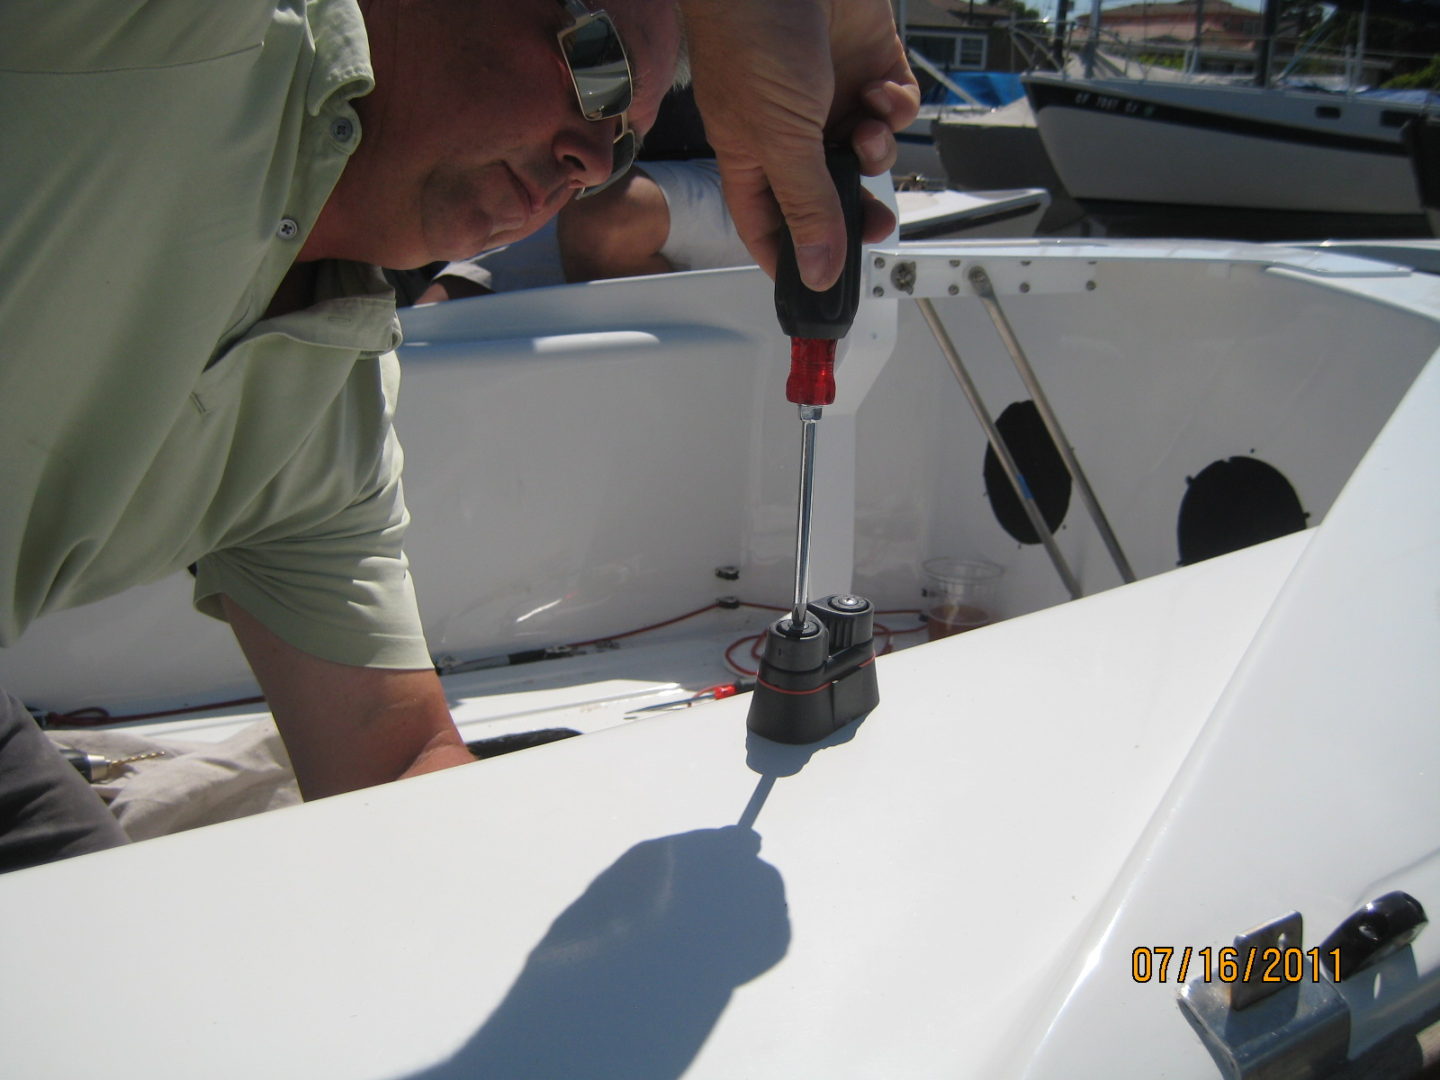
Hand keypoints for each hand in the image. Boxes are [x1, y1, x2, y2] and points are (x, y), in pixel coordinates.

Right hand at [682, 0, 918, 289]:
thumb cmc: (753, 36)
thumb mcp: (780, 139)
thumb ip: (807, 207)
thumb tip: (818, 272)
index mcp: (753, 156)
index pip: (771, 226)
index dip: (795, 257)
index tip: (821, 286)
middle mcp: (791, 131)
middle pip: (829, 194)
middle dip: (855, 210)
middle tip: (874, 223)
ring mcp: (829, 95)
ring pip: (867, 151)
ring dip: (876, 150)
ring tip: (866, 130)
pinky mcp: (867, 63)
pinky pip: (892, 106)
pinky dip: (895, 108)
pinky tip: (882, 94)